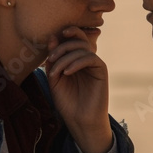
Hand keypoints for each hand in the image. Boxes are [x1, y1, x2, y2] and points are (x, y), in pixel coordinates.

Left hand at [44, 26, 111, 152]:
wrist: (79, 120)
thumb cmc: (67, 102)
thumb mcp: (54, 78)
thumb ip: (53, 60)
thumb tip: (52, 37)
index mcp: (76, 60)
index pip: (74, 39)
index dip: (67, 33)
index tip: (53, 36)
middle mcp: (86, 60)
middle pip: (78, 40)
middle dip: (62, 46)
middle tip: (51, 58)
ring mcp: (95, 64)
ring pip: (83, 48)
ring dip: (66, 57)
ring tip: (57, 72)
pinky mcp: (101, 70)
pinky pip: (90, 58)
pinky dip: (76, 62)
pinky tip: (67, 73)